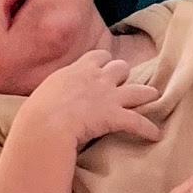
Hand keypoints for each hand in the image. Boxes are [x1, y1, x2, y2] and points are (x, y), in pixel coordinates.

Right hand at [24, 48, 159, 150]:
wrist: (45, 123)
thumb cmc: (37, 112)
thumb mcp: (45, 92)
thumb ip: (57, 90)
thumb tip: (54, 98)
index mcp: (77, 70)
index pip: (98, 57)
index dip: (104, 63)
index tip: (105, 68)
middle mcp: (96, 78)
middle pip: (121, 67)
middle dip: (125, 75)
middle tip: (125, 85)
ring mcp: (108, 96)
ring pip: (138, 90)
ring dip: (147, 94)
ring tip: (154, 97)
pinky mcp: (115, 116)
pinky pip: (139, 122)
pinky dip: (149, 129)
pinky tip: (156, 135)